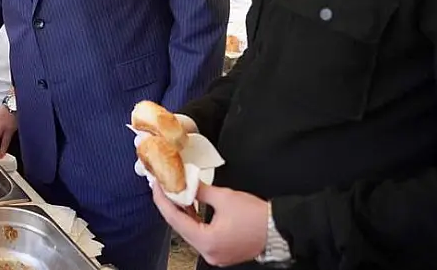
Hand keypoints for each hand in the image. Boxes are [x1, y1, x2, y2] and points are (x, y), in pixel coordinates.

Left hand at [152, 183, 268, 266]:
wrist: (280, 229)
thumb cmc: (256, 216)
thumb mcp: (224, 197)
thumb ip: (200, 191)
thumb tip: (185, 182)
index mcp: (207, 241)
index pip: (175, 219)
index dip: (163, 200)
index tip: (156, 185)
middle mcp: (208, 253)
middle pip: (180, 227)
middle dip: (170, 206)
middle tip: (162, 187)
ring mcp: (215, 255)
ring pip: (190, 232)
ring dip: (182, 213)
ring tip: (174, 193)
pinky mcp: (221, 252)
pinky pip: (201, 236)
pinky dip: (194, 221)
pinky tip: (190, 207)